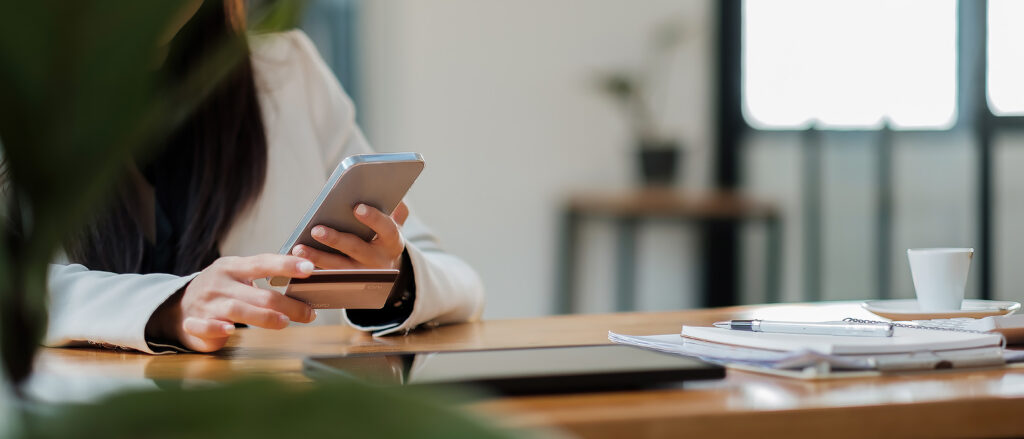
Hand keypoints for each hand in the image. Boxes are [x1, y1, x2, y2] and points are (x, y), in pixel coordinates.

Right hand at [147, 254, 317, 352]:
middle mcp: (220, 283)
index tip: (309, 268)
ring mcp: (206, 304)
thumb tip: (305, 280)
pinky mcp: (194, 324)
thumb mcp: (237, 276)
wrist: (177, 307)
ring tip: (284, 322)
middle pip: (257, 293)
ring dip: (263, 317)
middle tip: (309, 313)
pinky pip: (204, 326)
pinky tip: (230, 330)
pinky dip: (217, 328)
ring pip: (236, 309)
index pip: (262, 263)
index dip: (286, 265)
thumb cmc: (220, 290)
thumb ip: (264, 276)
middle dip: (286, 304)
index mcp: (233, 267)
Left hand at [291, 201, 408, 269]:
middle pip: (356, 249)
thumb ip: (395, 212)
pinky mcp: (348, 285)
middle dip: (335, 239)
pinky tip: (298, 261)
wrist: (383, 273)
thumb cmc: (382, 242)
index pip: (387, 229)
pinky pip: (329, 278)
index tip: (357, 207)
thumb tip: (392, 194)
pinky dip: (313, 270)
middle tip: (316, 230)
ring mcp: (363, 276)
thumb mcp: (391, 228)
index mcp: (393, 242)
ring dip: (318, 257)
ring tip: (299, 247)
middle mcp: (379, 261)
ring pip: (339, 267)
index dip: (373, 219)